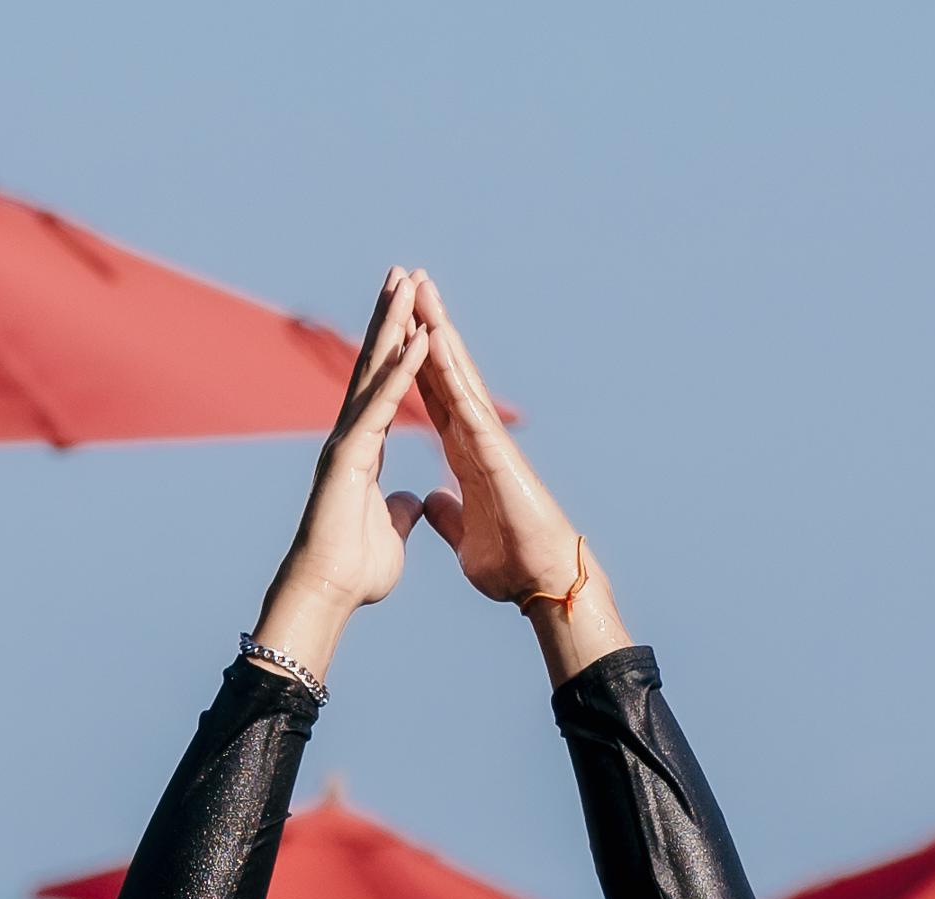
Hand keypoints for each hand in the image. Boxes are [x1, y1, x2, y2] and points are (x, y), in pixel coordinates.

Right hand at [247, 268, 432, 681]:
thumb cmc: (351, 572)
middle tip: (402, 274)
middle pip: (373, 366)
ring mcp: (347, 442)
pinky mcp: (350, 454)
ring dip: (393, 325)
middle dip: (389, 318)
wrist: (325, 594)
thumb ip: (399, 509)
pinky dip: (403, 370)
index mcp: (362, 452)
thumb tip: (412, 501)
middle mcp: (351, 437)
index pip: (383, 390)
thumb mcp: (389, 531)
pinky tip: (420, 337)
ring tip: (408, 282)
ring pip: (374, 372)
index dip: (396, 351)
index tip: (409, 315)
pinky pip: (383, 403)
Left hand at [406, 275, 631, 680]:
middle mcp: (474, 436)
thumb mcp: (463, 531)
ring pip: (457, 373)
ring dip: (439, 329)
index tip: (395, 329)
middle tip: (409, 281)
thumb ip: (447, 510)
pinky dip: (450, 370)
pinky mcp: (492, 450)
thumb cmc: (509, 560)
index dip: (412, 363)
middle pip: (444, 371)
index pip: (432, 397)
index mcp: (463, 453)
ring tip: (421, 287)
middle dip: (426, 327)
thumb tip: (430, 497)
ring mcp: (486, 438)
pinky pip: (466, 401)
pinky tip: (436, 339)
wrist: (538, 580)